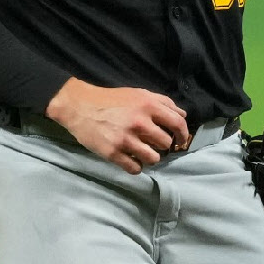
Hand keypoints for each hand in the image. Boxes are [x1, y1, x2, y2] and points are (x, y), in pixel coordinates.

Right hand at [45, 78, 189, 173]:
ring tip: (142, 151)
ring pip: (153, 159)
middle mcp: (139, 122)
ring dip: (150, 157)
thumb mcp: (138, 94)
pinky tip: (131, 159)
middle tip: (153, 142)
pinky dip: (136, 166)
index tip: (180, 140)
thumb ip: (162, 102)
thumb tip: (183, 115)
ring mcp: (126, 139)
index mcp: (148, 105)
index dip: (183, 134)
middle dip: (162, 145)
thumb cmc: (112, 99)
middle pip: (165, 143)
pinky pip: (136, 169)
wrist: (80, 106)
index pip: (177, 123)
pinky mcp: (113, 153)